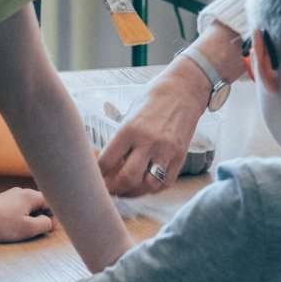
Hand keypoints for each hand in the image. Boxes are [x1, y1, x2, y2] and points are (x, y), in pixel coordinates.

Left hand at [0, 186, 55, 241]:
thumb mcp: (29, 228)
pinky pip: (17, 209)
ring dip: (28, 219)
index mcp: (30, 195)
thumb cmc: (3, 225)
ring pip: (28, 208)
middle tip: (32, 232)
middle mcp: (22, 191)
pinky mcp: (2, 202)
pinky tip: (9, 227)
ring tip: (19, 230)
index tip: (45, 229)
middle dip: (40, 218)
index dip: (53, 217)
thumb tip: (49, 221)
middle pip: (40, 205)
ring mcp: (11, 196)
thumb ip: (45, 224)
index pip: (51, 202)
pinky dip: (18, 218)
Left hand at [97, 61, 207, 195]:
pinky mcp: (180, 157)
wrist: (185, 89)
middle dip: (114, 188)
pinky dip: (153, 187)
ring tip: (126, 189)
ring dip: (134, 192)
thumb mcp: (130, 114)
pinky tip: (146, 183)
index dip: (98, 173)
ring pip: (147, 185)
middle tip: (109, 189)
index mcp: (130, 129)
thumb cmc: (154, 98)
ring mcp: (166, 151)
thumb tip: (109, 164)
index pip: (107, 162)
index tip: (95, 176)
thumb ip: (122, 139)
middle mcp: (148, 142)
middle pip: (127, 179)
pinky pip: (165, 182)